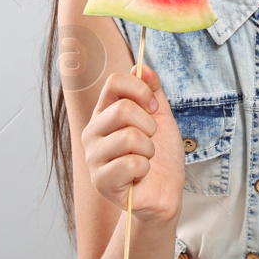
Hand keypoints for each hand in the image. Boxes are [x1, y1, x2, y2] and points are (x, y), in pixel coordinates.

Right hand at [81, 63, 183, 222]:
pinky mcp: (101, 182)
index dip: (141, 90)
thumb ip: (152, 91)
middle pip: (122, 109)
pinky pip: (132, 163)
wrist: (165, 192)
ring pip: (129, 137)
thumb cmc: (161, 155)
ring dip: (149, 149)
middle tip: (151, 139)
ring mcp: (93, 158)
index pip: (114, 82)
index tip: (153, 107)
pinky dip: (146, 168)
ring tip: (145, 159)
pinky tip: (140, 176)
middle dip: (149, 125)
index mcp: (104, 113)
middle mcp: (92, 133)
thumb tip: (142, 67)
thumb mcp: (160, 116)